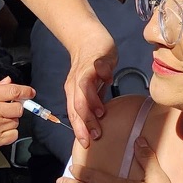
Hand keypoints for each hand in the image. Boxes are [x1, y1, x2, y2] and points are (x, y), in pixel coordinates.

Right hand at [0, 78, 29, 158]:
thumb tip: (7, 81)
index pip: (15, 90)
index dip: (26, 91)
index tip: (29, 93)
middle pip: (18, 108)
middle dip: (14, 108)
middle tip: (5, 110)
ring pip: (16, 122)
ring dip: (9, 121)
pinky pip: (13, 136)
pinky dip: (9, 134)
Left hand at [61, 30, 117, 147]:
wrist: (88, 38)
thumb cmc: (90, 66)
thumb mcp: (89, 88)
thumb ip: (93, 103)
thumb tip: (98, 121)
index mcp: (73, 92)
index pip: (74, 114)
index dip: (79, 129)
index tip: (86, 144)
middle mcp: (76, 83)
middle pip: (77, 105)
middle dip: (85, 122)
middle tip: (95, 135)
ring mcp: (86, 70)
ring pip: (84, 88)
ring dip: (91, 101)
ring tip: (100, 113)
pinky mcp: (96, 58)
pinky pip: (98, 66)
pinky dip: (102, 73)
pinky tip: (109, 80)